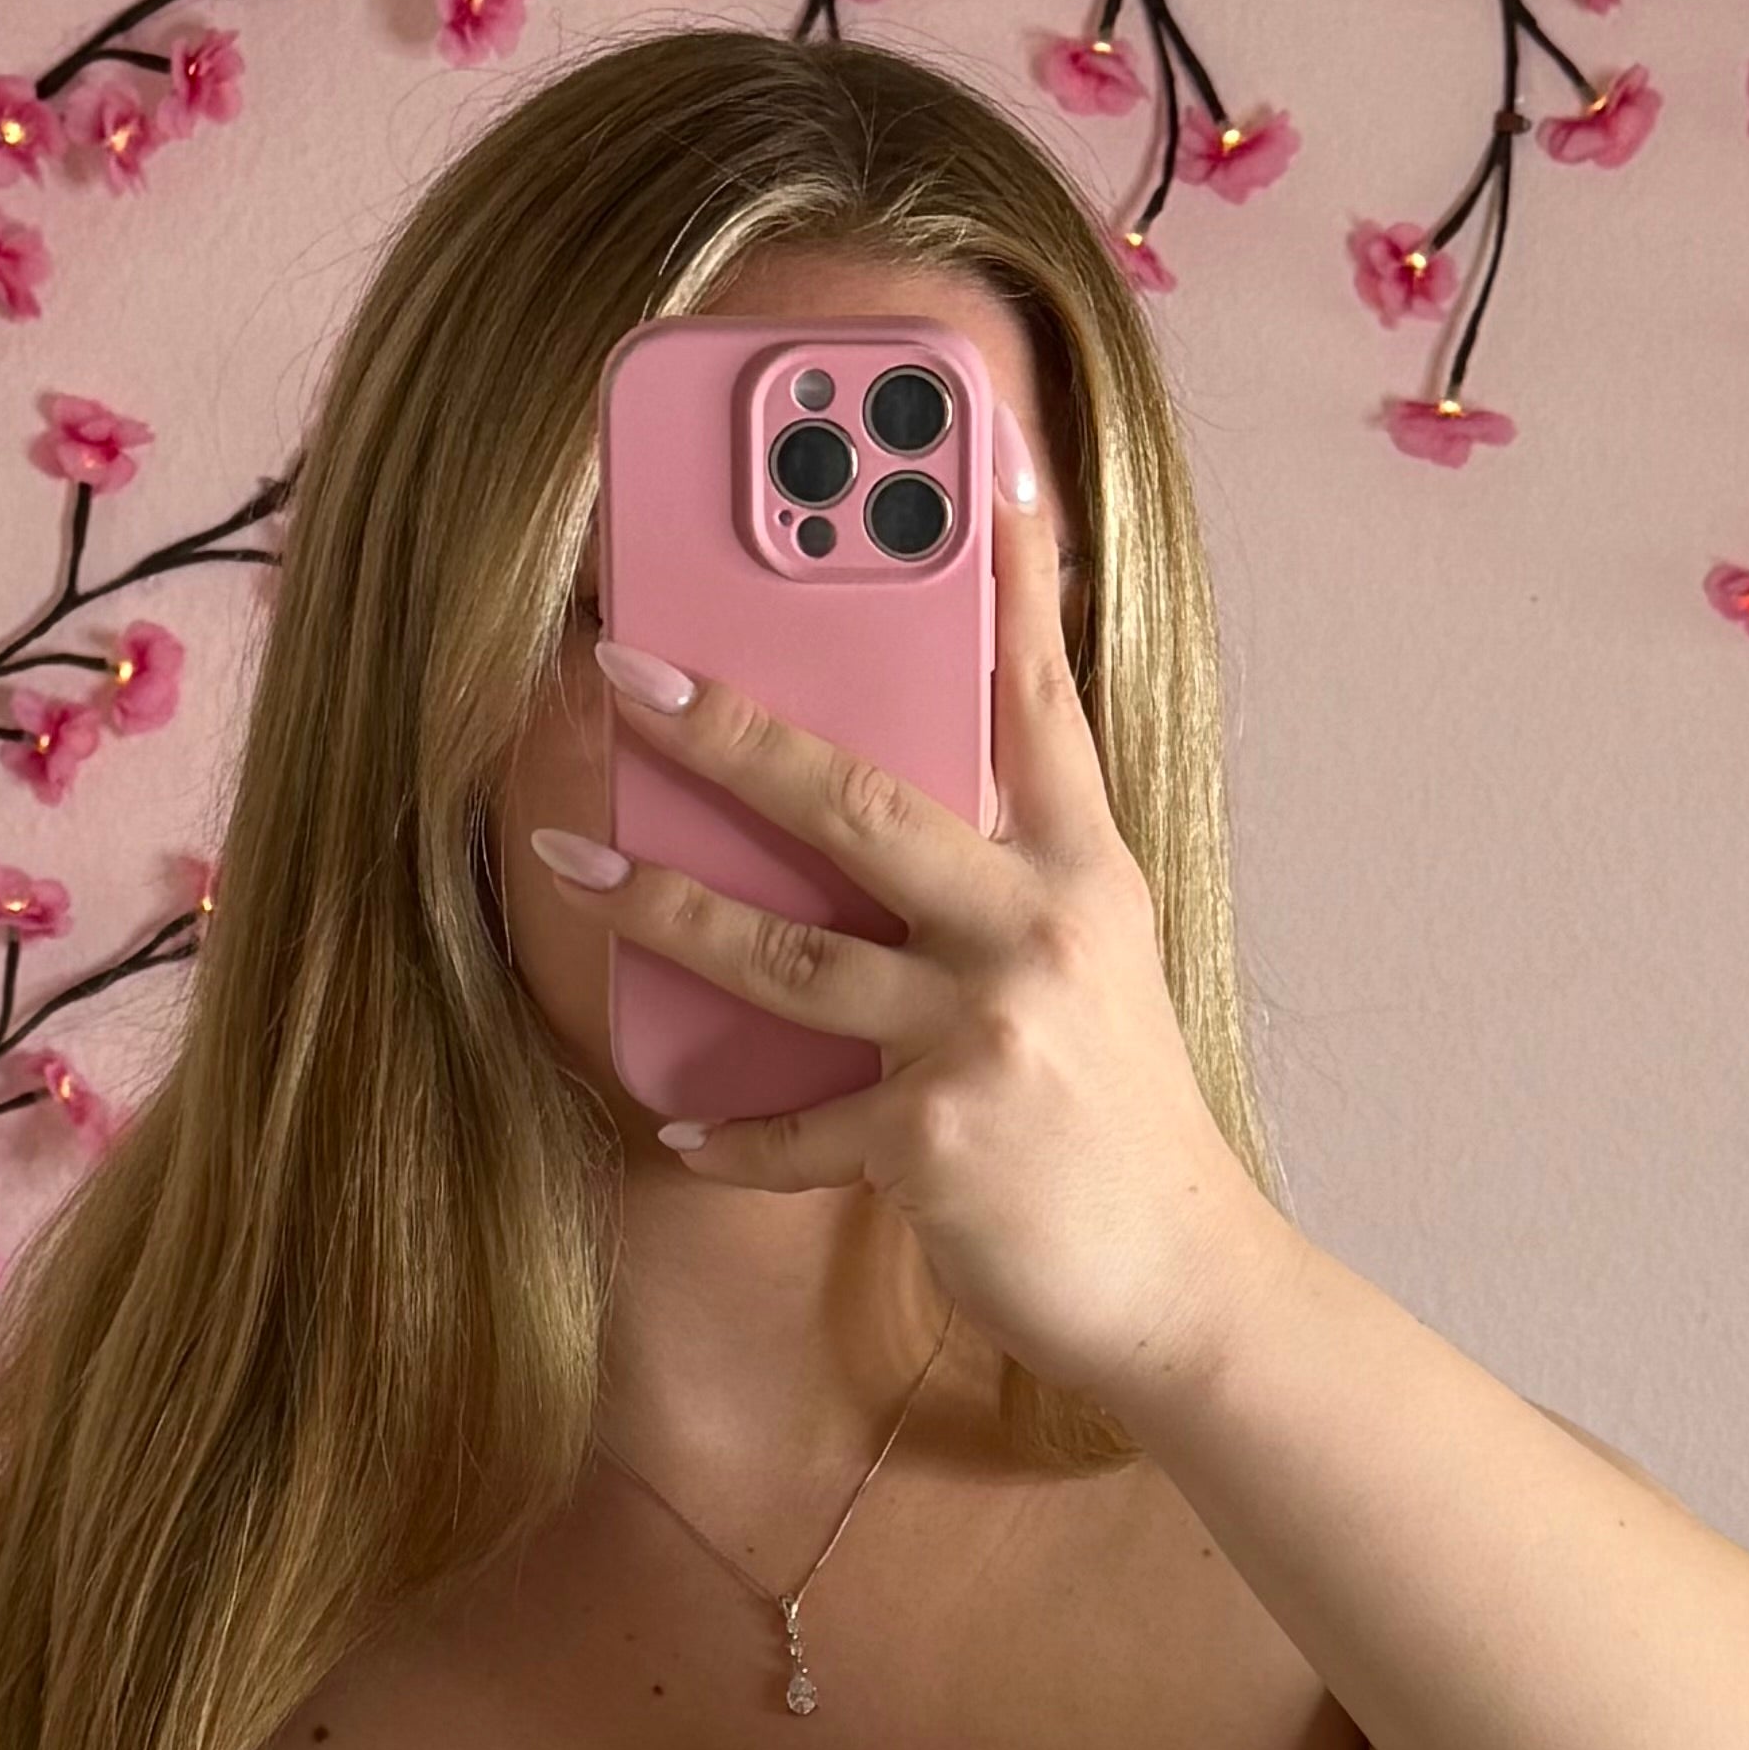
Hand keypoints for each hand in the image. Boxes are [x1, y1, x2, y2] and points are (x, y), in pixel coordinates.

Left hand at [544, 442, 1302, 1419]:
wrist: (1178, 1282)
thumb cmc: (1118, 1122)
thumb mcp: (1098, 969)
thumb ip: (1013, 877)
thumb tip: (904, 806)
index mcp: (1084, 873)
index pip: (1041, 701)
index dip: (1010, 583)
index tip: (980, 468)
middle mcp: (1039, 932)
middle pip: (857, 799)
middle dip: (726, 727)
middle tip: (625, 669)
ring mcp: (986, 1035)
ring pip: (785, 952)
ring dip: (661, 908)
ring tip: (569, 863)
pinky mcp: (934, 1141)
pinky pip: (795, 1124)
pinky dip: (729, 1132)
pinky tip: (672, 1122)